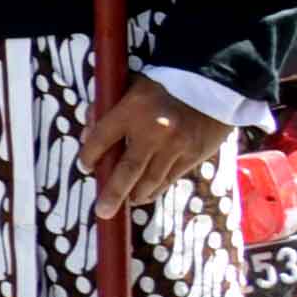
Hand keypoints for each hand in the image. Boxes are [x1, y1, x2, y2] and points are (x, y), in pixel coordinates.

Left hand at [77, 80, 222, 219]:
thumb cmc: (163, 86)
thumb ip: (107, 110)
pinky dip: (155, 190)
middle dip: (112, 193)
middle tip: (101, 211)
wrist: (211, 85)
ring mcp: (175, 146)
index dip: (90, 155)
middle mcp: (153, 131)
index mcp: (131, 110)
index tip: (85, 166)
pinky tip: (144, 196)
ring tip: (124, 204)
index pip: (102, 138)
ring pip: (150, 180)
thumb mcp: (130, 88)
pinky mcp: (193, 155)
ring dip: (135, 195)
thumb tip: (88, 137)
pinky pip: (170, 179)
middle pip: (127, 169)